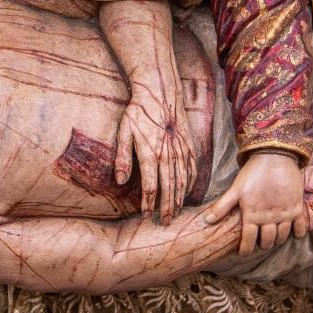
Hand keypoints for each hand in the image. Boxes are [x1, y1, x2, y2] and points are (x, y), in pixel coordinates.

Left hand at [116, 85, 195, 225]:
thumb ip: (123, 157)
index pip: (151, 186)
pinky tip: (188, 191)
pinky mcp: (189, 143)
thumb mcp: (124, 131)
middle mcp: (168, 155)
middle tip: (166, 222)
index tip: (147, 215)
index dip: (149, 203)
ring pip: (182, 180)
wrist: (160, 90)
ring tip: (177, 211)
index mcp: (150, 154)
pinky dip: (191, 182)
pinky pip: (192, 167)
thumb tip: (120, 181)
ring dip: (179, 198)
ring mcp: (181, 149)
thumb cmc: (139, 110)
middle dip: (167, 207)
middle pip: (169, 188)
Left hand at [203, 151, 305, 255]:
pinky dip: (297, 234)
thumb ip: (222, 207)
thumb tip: (207, 221)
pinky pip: (300, 228)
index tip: (244, 252)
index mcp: (252, 214)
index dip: (245, 250)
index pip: (248, 241)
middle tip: (260, 243)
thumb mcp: (235, 189)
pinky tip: (293, 233)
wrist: (275, 156)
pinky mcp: (297, 208)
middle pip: (266, 241)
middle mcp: (269, 218)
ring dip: (277, 241)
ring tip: (273, 238)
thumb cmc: (253, 172)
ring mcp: (284, 214)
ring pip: (282, 237)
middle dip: (262, 245)